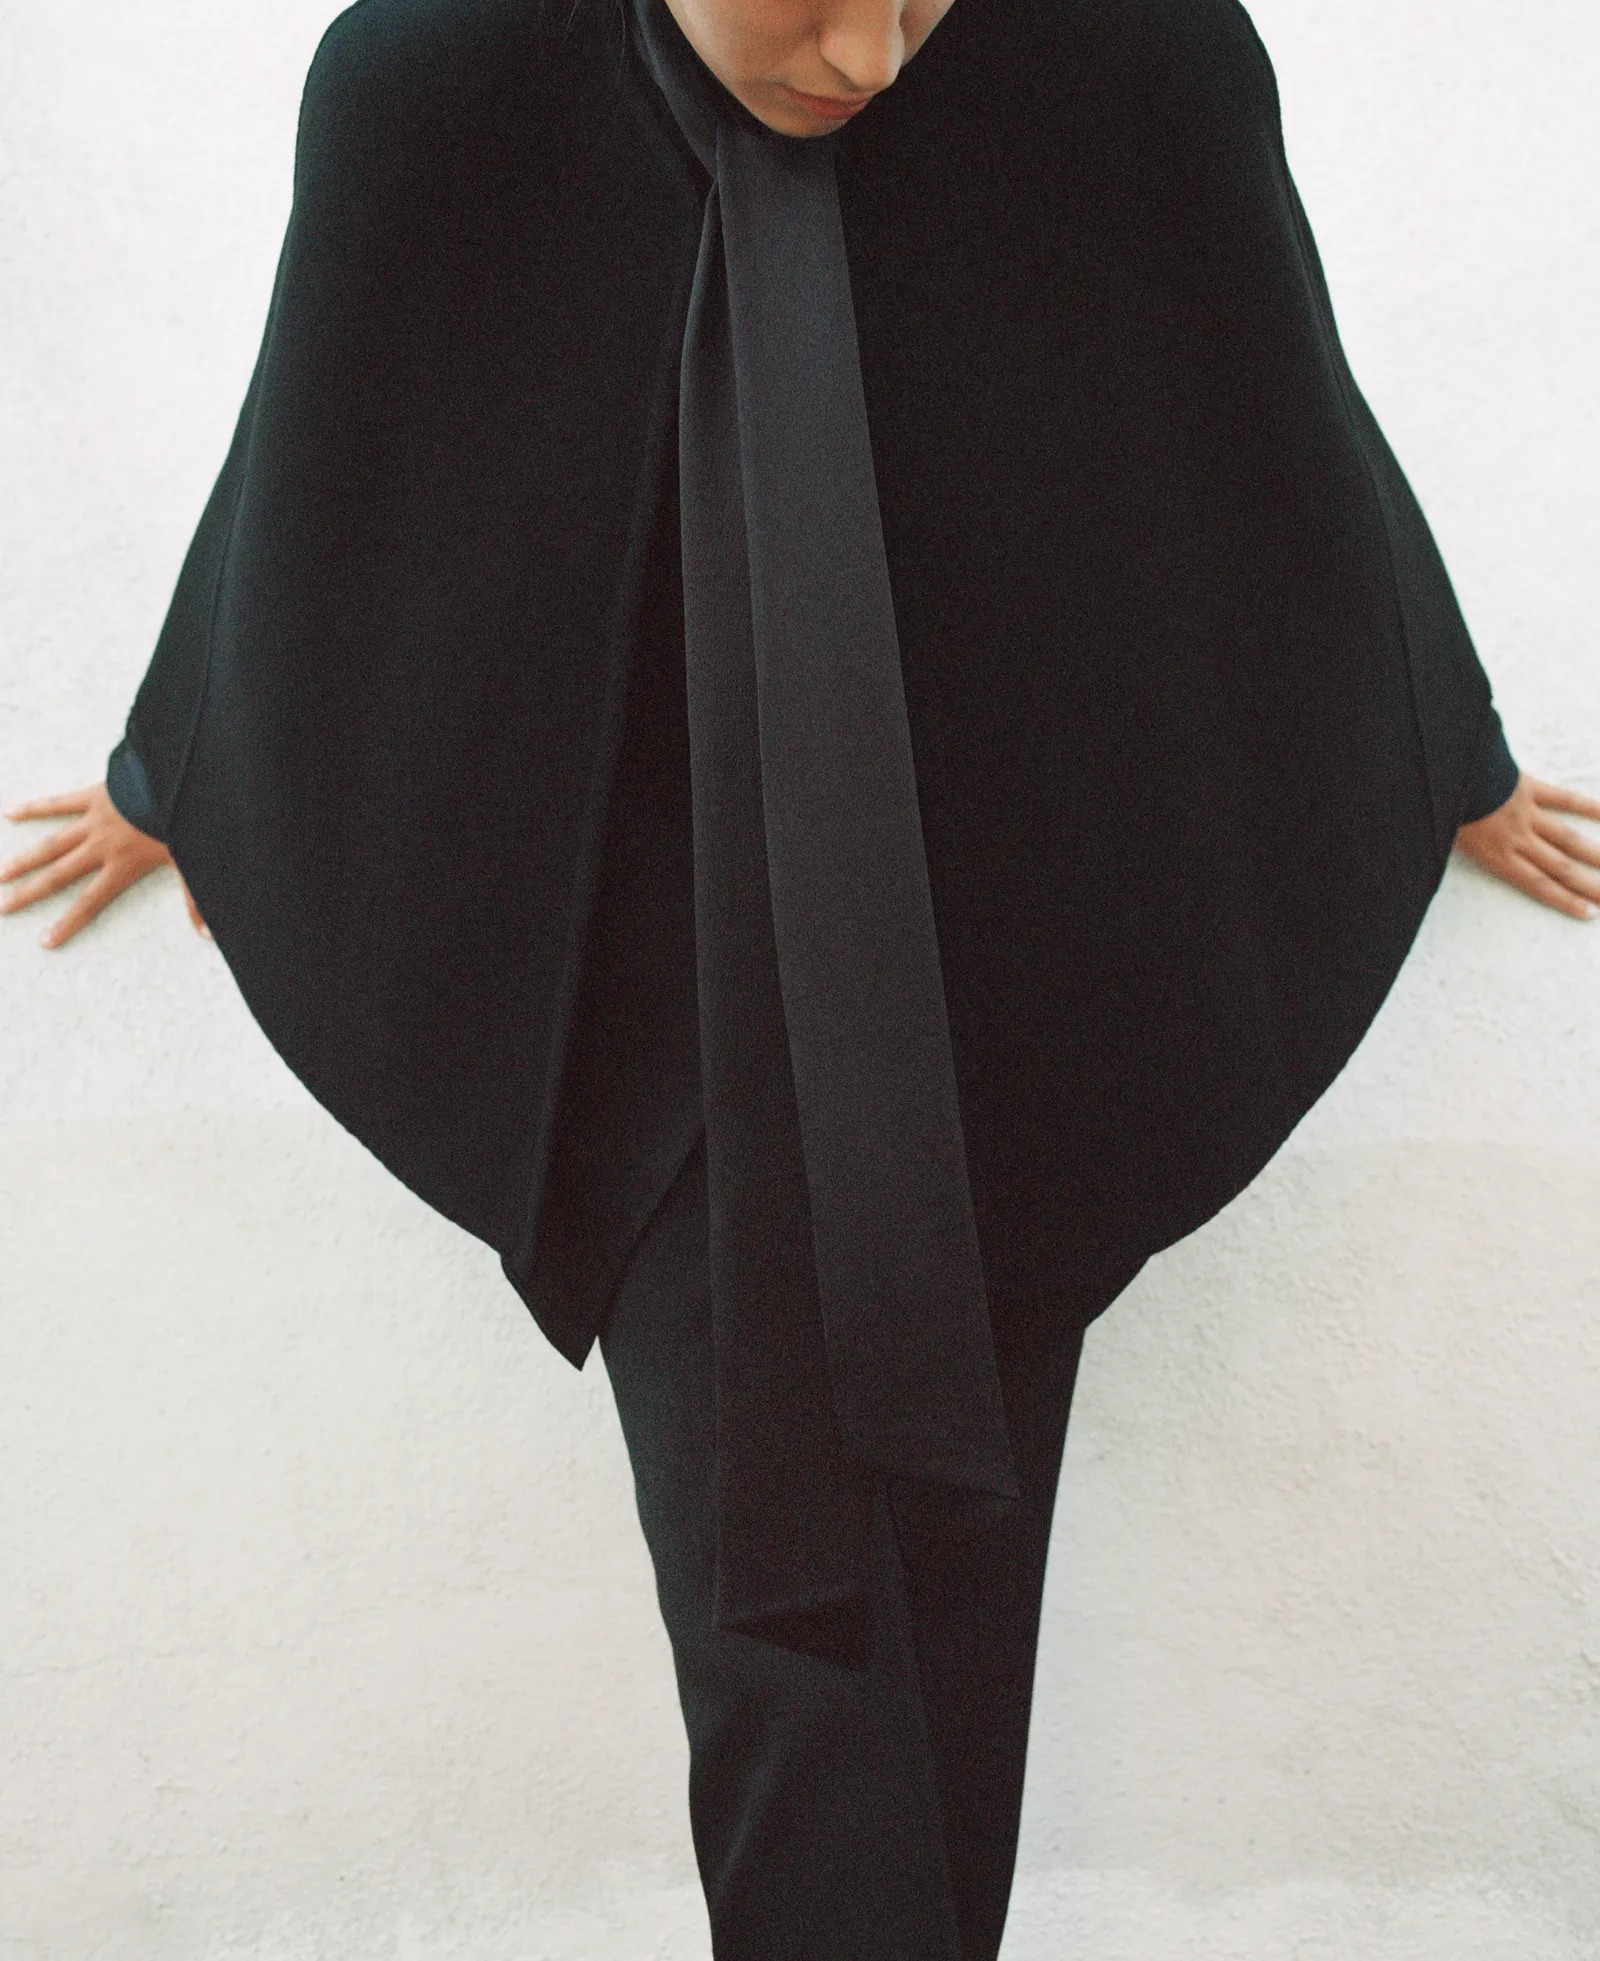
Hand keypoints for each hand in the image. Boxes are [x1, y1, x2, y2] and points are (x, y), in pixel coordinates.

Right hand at [1, 782, 208, 947]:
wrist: (180, 780)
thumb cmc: (186, 822)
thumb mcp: (193, 865)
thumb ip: (195, 902)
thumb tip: (207, 935)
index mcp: (123, 866)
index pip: (89, 902)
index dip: (67, 923)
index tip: (45, 941)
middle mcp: (101, 847)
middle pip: (57, 876)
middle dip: (29, 894)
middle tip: (2, 908)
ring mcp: (93, 821)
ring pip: (50, 844)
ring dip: (23, 859)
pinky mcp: (92, 797)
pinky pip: (58, 804)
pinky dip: (34, 807)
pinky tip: (9, 813)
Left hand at [1454, 773, 1599, 920]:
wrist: (1441, 775)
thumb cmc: (1436, 812)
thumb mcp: (1443, 846)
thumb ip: (1458, 860)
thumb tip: (1442, 877)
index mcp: (1496, 857)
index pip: (1538, 885)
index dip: (1565, 900)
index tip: (1589, 913)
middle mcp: (1516, 840)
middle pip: (1560, 867)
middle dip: (1589, 884)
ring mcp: (1525, 814)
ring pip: (1567, 838)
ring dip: (1594, 853)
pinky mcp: (1528, 788)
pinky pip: (1562, 798)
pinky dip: (1586, 805)